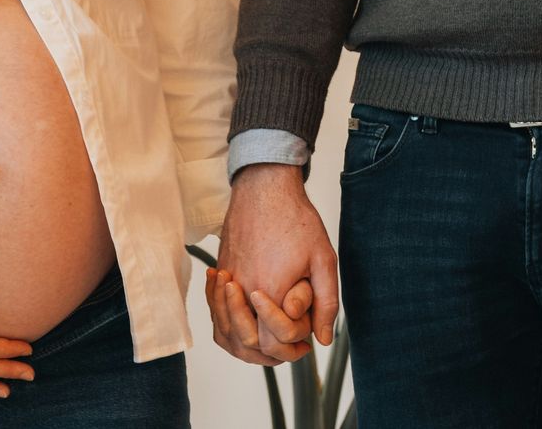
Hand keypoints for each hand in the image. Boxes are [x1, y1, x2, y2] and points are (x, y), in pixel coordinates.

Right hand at [209, 163, 338, 364]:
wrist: (264, 189)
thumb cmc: (294, 220)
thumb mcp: (323, 260)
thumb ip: (325, 302)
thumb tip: (324, 337)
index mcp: (269, 291)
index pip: (272, 343)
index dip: (290, 349)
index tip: (305, 344)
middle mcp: (242, 291)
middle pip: (245, 344)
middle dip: (270, 353)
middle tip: (292, 349)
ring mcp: (227, 281)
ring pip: (225, 332)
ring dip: (246, 344)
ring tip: (269, 342)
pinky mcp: (221, 271)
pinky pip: (216, 312)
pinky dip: (228, 325)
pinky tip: (247, 322)